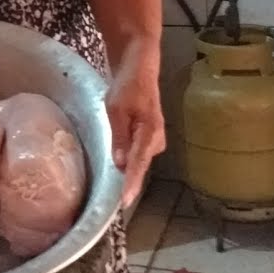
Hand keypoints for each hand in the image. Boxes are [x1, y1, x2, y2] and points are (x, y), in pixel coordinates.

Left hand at [105, 72, 166, 208]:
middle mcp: (157, 139)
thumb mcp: (116, 110)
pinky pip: (138, 153)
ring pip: (137, 159)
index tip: (125, 201)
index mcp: (150, 131)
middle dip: (127, 174)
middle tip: (116, 186)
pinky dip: (128, 154)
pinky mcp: (150, 138)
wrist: (140, 70)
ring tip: (117, 144)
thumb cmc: (127, 86)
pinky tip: (121, 147)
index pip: (138, 163)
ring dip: (126, 161)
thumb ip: (119, 137)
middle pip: (139, 164)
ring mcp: (156, 139)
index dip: (131, 183)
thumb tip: (120, 164)